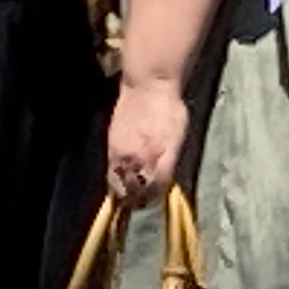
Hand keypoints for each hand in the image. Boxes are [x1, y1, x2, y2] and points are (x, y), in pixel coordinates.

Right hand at [104, 80, 187, 205]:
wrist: (147, 85)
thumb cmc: (169, 108)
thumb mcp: (178, 137)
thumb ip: (170, 161)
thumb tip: (163, 180)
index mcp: (157, 157)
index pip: (153, 189)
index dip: (154, 197)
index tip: (154, 199)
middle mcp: (137, 158)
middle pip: (133, 191)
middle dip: (136, 200)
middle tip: (140, 202)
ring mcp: (121, 152)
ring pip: (119, 184)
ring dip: (124, 192)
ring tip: (129, 195)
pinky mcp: (110, 145)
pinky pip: (111, 171)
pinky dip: (116, 179)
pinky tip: (121, 177)